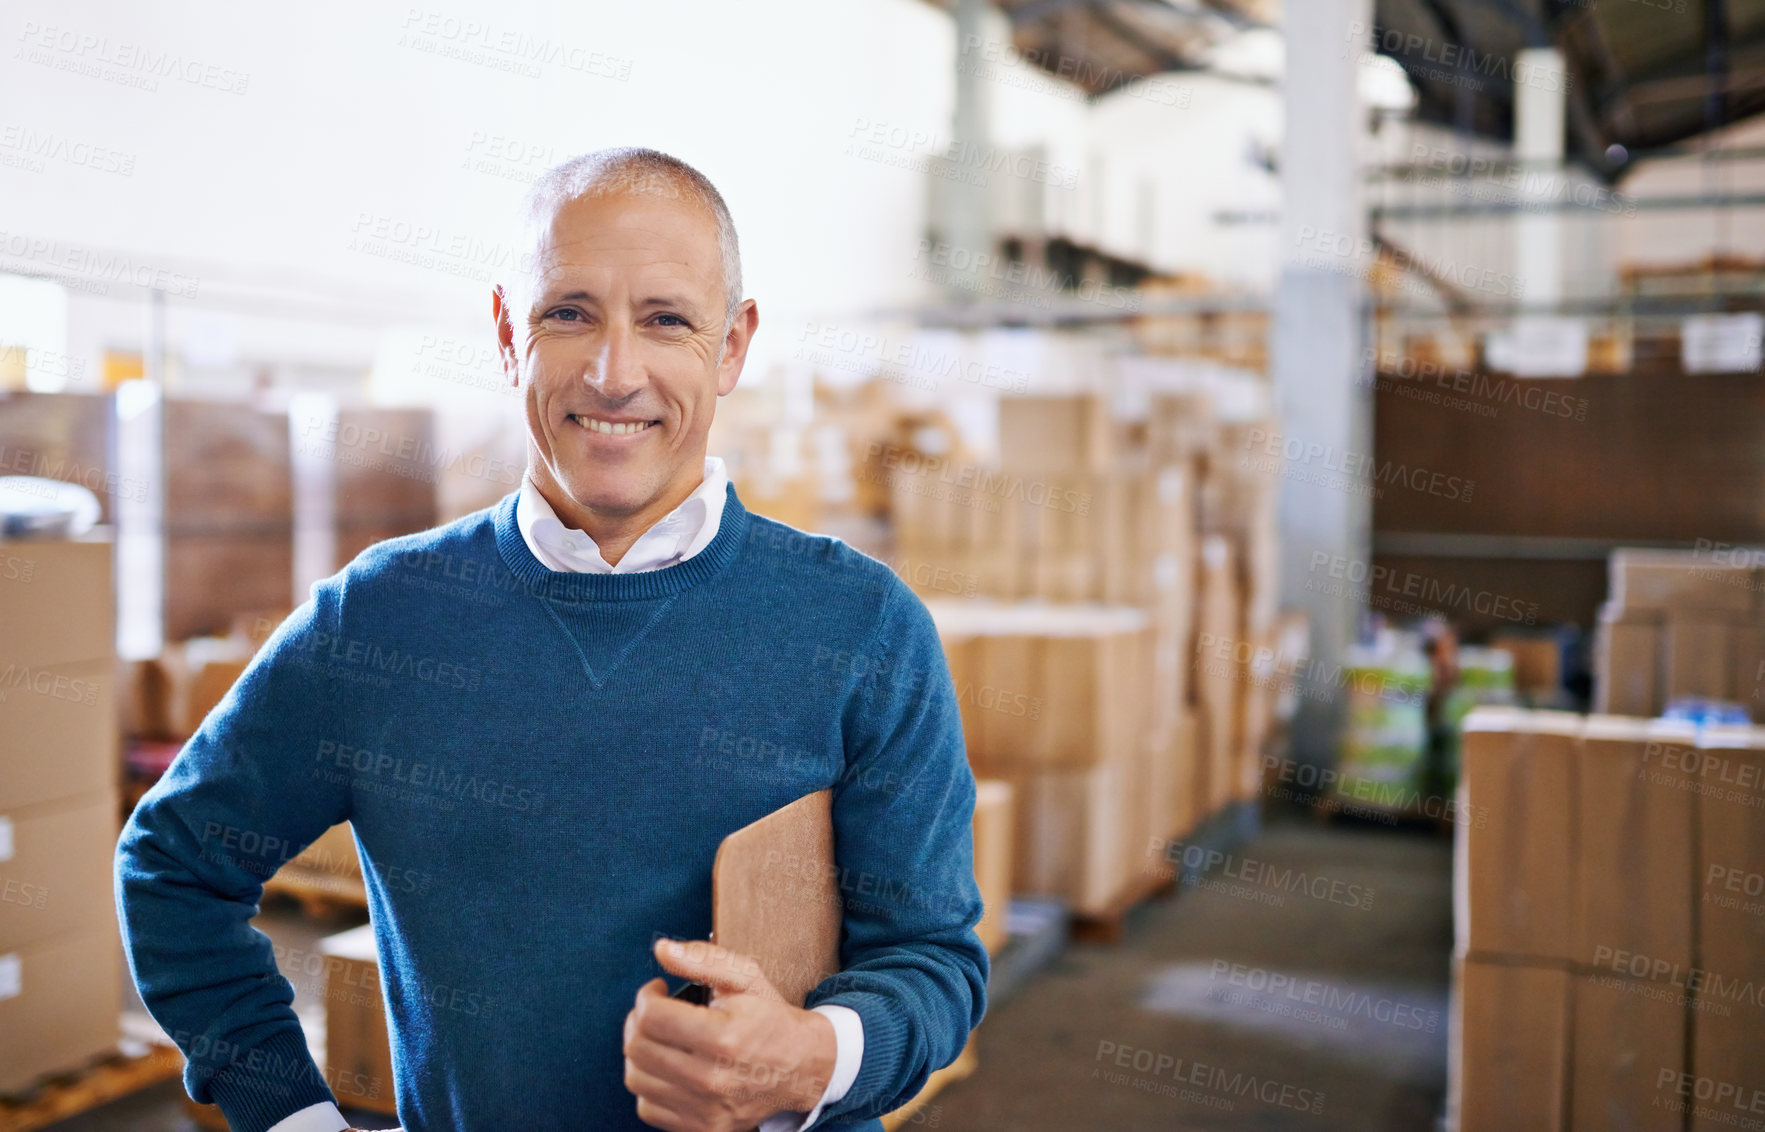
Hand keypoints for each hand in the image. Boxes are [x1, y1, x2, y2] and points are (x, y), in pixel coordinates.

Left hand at [623, 939, 837, 1131]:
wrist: (801, 1067)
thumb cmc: (770, 1019)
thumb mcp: (746, 977)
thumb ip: (703, 960)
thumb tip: (662, 950)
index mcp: (724, 1037)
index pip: (651, 1017)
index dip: (646, 996)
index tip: (657, 990)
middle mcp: (712, 1079)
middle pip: (638, 1048)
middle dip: (638, 1020)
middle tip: (654, 1011)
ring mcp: (705, 1109)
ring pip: (636, 1078)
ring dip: (640, 1052)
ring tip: (659, 1038)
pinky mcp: (702, 1128)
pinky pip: (647, 1107)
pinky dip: (650, 1085)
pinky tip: (667, 1067)